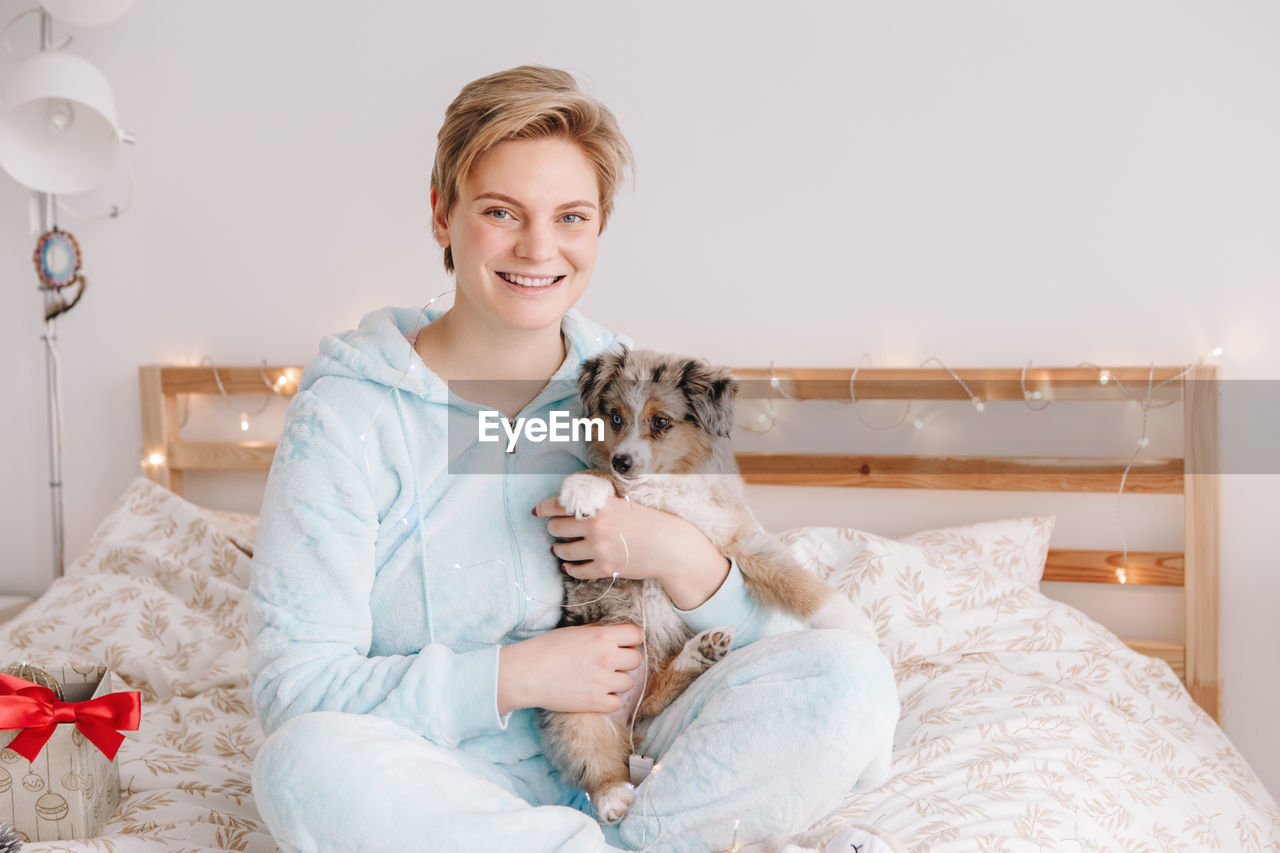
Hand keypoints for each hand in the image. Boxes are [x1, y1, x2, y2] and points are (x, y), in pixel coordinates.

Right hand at [497, 623, 643, 714]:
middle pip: (636, 660)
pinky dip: (610, 699)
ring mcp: (602, 682)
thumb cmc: (546, 648)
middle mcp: (607, 658)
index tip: (624, 644)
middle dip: (626, 661)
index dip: (631, 639)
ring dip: (619, 681)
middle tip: (611, 663)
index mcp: (602, 636)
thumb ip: (598, 632)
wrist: (526, 673)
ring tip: (602, 679)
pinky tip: (597, 693)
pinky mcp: (595, 702)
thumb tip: (615, 635)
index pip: (637, 635)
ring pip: (630, 682)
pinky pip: (617, 702)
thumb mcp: (575, 632)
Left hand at [532, 494, 730, 609]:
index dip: (544, 507)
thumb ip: (598, 504)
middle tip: (556, 530)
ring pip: (562, 550)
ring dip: (558, 549)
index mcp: (600, 505)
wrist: (669, 546)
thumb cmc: (649, 522)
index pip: (560, 504)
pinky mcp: (604, 568)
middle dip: (554, 529)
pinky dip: (570, 568)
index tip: (537, 511)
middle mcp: (596, 525)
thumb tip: (572, 506)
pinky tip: (569, 566)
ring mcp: (599, 548)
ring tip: (559, 548)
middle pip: (556, 527)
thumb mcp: (622, 503)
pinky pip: (576, 571)